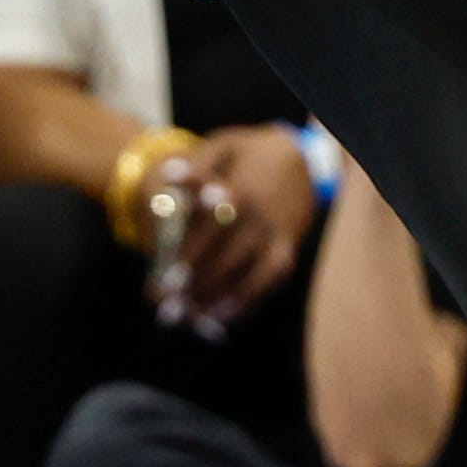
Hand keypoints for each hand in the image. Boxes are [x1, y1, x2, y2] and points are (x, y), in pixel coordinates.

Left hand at [149, 123, 317, 335]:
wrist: (301, 159)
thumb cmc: (249, 154)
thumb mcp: (223, 146)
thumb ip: (196, 164)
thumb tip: (169, 177)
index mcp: (240, 189)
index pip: (211, 226)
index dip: (189, 254)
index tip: (165, 278)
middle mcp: (261, 217)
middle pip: (228, 257)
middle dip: (197, 285)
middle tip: (166, 305)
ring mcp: (277, 236)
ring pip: (251, 276)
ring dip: (219, 299)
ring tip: (187, 318)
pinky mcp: (288, 251)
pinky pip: (269, 282)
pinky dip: (246, 303)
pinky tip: (219, 319)